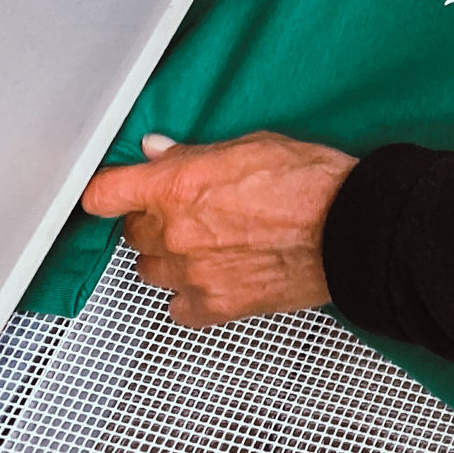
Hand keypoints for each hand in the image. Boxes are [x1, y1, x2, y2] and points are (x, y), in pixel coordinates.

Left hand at [81, 131, 357, 328]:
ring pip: (150, 270)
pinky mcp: (212, 307)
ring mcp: (191, 274)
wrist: (349, 230)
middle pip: (131, 232)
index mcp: (179, 186)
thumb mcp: (252, 145)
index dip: (107, 190)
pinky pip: (177, 306)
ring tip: (207, 242)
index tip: (112, 191)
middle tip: (187, 209)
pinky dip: (189, 293)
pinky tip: (215, 274)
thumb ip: (194, 154)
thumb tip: (159, 153)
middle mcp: (176, 233)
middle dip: (152, 219)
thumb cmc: (312, 183)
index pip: (104, 194)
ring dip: (168, 256)